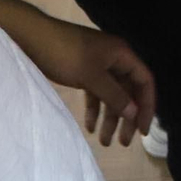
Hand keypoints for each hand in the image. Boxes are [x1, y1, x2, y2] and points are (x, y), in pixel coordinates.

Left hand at [0, 0, 156, 146]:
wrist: (33, 38)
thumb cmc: (66, 54)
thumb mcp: (92, 76)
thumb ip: (114, 95)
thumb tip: (134, 113)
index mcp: (122, 54)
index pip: (144, 81)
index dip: (147, 105)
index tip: (143, 130)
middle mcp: (114, 59)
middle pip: (128, 91)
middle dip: (127, 117)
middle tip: (124, 142)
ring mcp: (98, 65)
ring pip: (110, 94)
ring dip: (109, 117)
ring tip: (104, 142)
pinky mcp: (83, 71)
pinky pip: (95, 93)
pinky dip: (94, 109)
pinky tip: (90, 127)